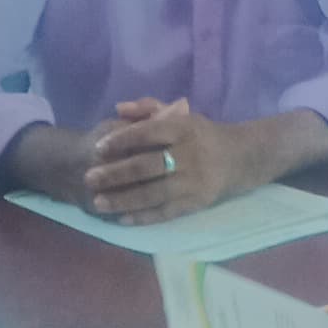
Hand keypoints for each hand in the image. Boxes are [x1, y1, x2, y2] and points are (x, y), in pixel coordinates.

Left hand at [81, 99, 239, 223]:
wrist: (239, 158)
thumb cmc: (200, 134)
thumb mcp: (180, 115)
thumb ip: (148, 108)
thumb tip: (118, 108)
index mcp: (183, 129)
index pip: (148, 133)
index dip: (122, 140)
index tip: (98, 148)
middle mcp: (189, 155)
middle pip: (147, 166)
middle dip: (115, 173)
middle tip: (88, 178)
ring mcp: (193, 182)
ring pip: (153, 193)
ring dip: (123, 199)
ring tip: (98, 203)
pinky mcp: (196, 203)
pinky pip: (165, 212)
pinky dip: (143, 217)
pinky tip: (121, 219)